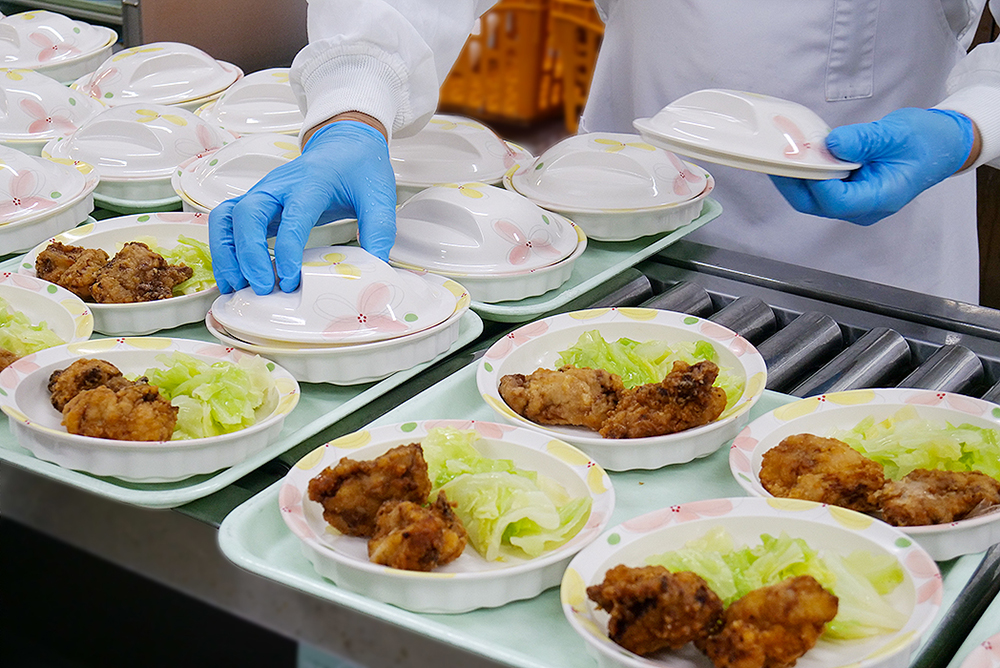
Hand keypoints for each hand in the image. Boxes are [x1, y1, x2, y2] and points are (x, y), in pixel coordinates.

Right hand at [209, 119, 396, 294]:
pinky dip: (222, 249)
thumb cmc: (358, 167)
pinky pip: (226, 223)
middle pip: (247, 214)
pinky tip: (232, 275)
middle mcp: (278, 185)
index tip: (291, 279)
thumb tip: (374, 269)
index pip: (292, 215)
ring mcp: (263, 193)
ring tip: (236, 286)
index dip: (286, 249)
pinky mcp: (256, 203)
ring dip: (226, 253)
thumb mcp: (379, 196)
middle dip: (248, 254)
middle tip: (264, 287)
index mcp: (312, 182)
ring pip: (226, 218)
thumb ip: (379, 232)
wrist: (345, 143)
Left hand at [770, 108, 975, 225]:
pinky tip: (798, 154)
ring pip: (813, 198)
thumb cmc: (927, 141)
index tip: (800, 157)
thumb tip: (831, 144)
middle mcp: (864, 208)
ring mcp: (855, 203)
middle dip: (793, 181)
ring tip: (783, 152)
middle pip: (816, 204)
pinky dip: (807, 172)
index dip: (815, 181)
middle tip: (776, 155)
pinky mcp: (849, 192)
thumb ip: (862, 140)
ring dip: (797, 176)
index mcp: (881, 198)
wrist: (943, 145)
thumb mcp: (896, 133)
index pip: (836, 200)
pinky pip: (820, 189)